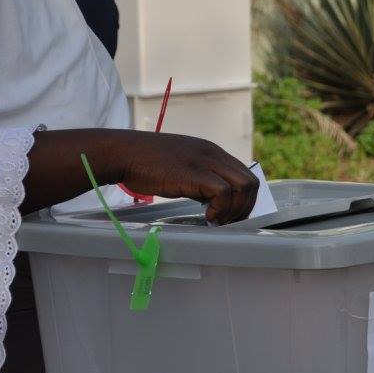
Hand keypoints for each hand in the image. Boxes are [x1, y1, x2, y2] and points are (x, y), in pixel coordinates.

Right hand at [22, 129, 259, 224]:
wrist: (123, 153)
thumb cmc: (145, 163)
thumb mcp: (181, 166)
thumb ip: (200, 178)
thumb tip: (213, 201)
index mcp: (212, 151)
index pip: (245, 174)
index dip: (244, 198)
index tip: (231, 214)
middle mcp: (213, 154)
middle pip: (251, 182)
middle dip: (245, 207)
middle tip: (227, 221)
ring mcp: (206, 162)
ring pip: (243, 186)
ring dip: (235, 209)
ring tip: (217, 220)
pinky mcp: (195, 173)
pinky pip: (224, 192)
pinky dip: (221, 208)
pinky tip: (207, 217)